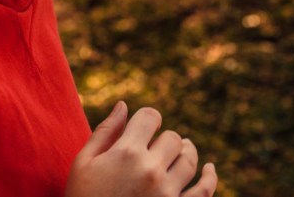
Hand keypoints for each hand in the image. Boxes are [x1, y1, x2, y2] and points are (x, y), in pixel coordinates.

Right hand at [65, 102, 217, 196]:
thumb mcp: (84, 164)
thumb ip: (104, 132)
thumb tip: (123, 105)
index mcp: (126, 153)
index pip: (150, 117)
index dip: (148, 118)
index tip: (145, 126)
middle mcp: (151, 169)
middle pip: (172, 138)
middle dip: (163, 138)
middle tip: (155, 146)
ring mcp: (167, 192)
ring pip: (189, 160)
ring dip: (185, 152)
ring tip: (181, 150)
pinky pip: (204, 190)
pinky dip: (210, 177)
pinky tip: (209, 169)